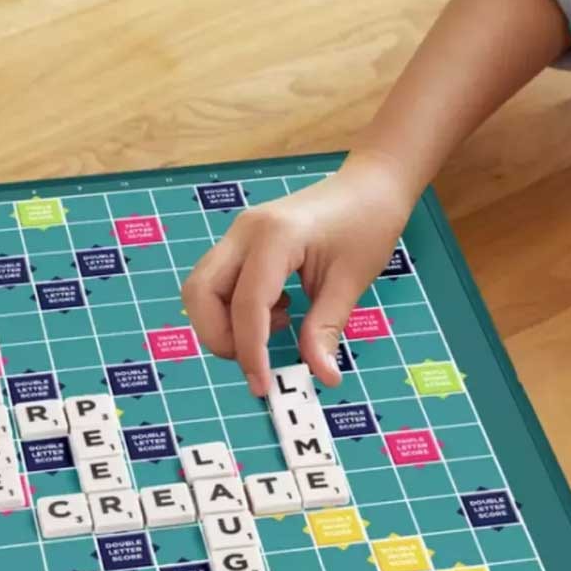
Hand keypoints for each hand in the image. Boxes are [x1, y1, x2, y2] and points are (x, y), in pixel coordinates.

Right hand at [182, 154, 416, 394]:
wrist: (370, 184)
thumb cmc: (368, 224)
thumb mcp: (351, 282)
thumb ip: (326, 329)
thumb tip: (322, 376)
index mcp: (275, 238)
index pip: (245, 304)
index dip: (249, 351)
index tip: (263, 385)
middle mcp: (244, 233)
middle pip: (200, 294)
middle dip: (218, 337)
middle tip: (256, 358)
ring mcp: (237, 235)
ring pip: (199, 289)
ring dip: (222, 323)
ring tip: (274, 327)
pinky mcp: (239, 242)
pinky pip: (215, 283)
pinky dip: (231, 309)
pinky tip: (274, 310)